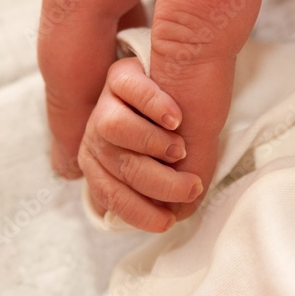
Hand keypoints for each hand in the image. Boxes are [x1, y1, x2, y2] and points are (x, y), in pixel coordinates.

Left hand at [78, 57, 202, 231]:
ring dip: (150, 144)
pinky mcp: (121, 75)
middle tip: (191, 185)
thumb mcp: (184, 171)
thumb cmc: (189, 134)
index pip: (109, 194)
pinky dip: (155, 108)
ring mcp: (107, 103)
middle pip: (117, 165)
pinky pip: (129, 92)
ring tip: (179, 149)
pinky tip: (176, 118)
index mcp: (106, 163)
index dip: (139, 211)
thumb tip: (174, 215)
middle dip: (158, 184)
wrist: (195, 88)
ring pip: (110, 128)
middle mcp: (99, 136)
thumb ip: (175, 194)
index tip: (168, 220)